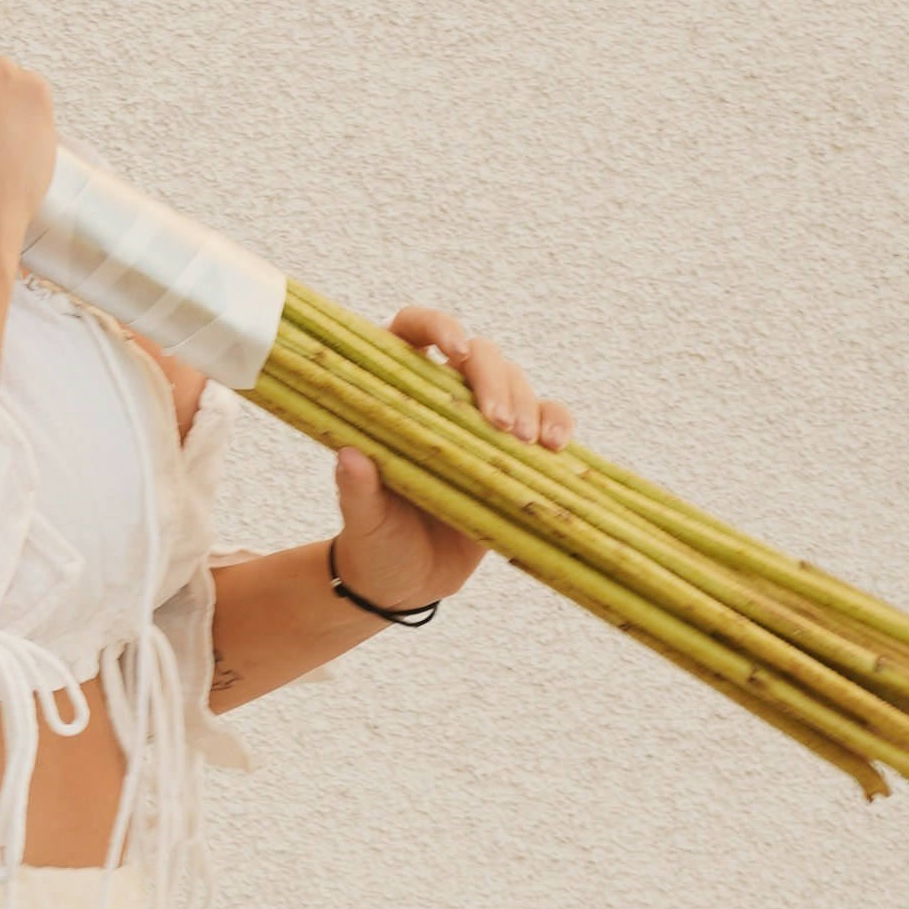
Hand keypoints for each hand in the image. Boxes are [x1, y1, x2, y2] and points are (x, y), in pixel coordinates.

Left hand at [330, 301, 571, 608]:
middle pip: (477, 355)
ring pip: (516, 382)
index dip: (435, 325)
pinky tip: (556, 448)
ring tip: (529, 442)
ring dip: (529, 404)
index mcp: (394, 398)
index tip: (453, 350)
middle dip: (495, 379)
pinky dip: (558, 425)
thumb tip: (350, 458)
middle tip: (500, 423)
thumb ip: (357, 491)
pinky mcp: (513, 452)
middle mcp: (439, 400)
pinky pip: (546, 421)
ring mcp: (479, 423)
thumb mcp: (363, 521)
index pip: (411, 332)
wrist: (406, 583)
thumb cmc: (376, 543)